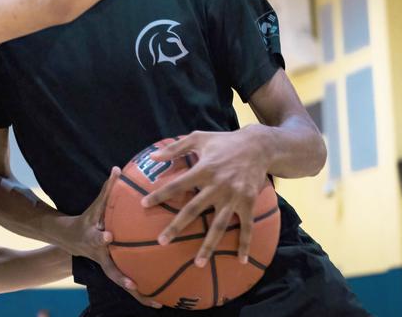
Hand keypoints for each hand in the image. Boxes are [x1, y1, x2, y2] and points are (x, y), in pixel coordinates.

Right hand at [58, 167, 161, 308]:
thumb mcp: (95, 205)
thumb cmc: (88, 219)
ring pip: (121, 283)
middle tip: (133, 284)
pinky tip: (160, 300)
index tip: (108, 236)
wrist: (70, 239)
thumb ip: (107, 188)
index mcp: (94, 237)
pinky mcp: (113, 272)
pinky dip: (142, 294)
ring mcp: (106, 265)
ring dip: (138, 294)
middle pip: (110, 269)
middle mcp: (100, 255)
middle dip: (121, 277)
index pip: (97, 237)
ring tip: (157, 303)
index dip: (101, 237)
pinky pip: (128, 284)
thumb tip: (117, 168)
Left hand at [141, 128, 271, 266]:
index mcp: (204, 169)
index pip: (177, 184)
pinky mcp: (248, 202)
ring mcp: (234, 196)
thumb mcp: (199, 138)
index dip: (160, 194)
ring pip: (219, 225)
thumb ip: (175, 147)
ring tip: (198, 263)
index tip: (143, 205)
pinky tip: (241, 260)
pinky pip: (247, 226)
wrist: (258, 146)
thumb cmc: (224, 141)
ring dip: (209, 245)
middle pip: (194, 209)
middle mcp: (218, 185)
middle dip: (177, 226)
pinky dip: (245, 244)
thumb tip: (153, 157)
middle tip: (161, 242)